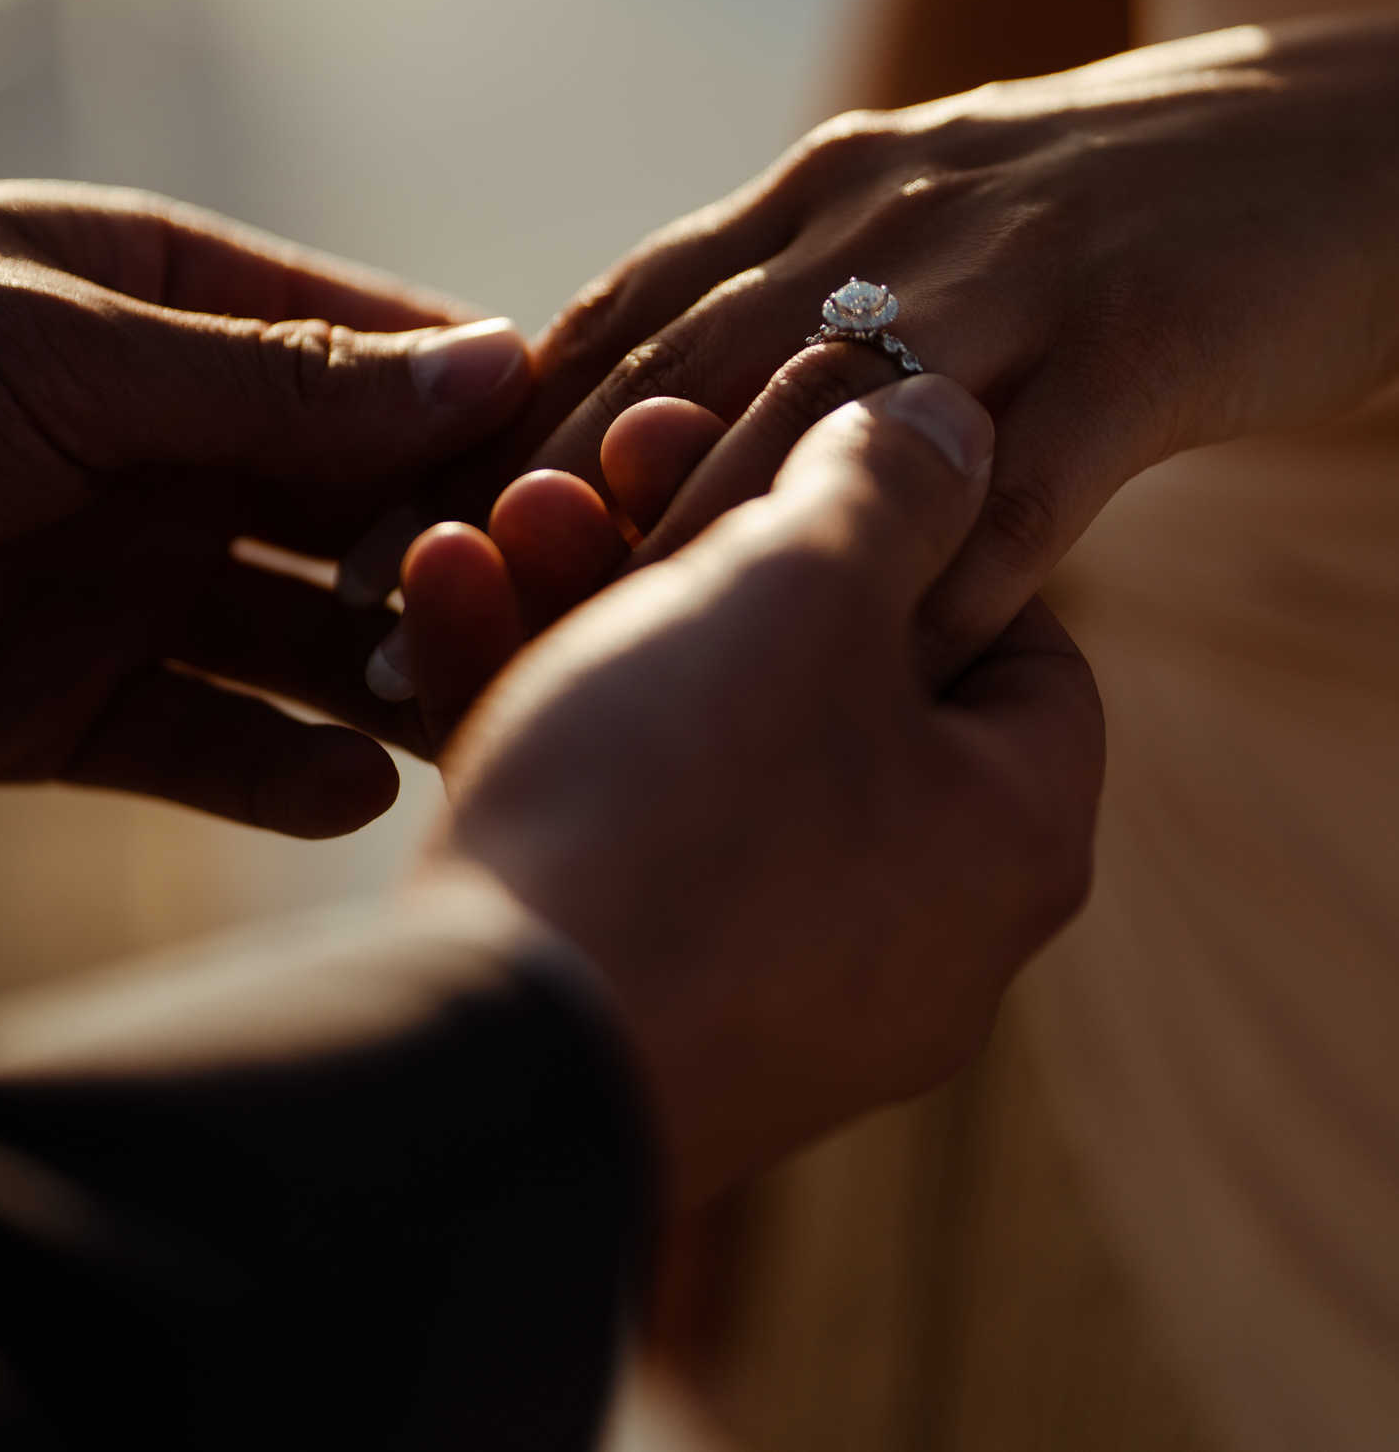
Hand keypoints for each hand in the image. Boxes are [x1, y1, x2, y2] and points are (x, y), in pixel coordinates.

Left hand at [0, 181, 529, 832]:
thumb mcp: (69, 350)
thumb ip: (278, 380)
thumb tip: (494, 362)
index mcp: (153, 298)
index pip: (357, 345)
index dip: (469, 399)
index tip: (593, 451)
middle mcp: (150, 435)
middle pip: (342, 494)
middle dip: (439, 543)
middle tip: (543, 599)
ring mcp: (109, 571)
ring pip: (291, 625)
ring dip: (378, 661)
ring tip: (460, 700)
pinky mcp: (53, 703)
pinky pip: (197, 737)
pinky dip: (278, 768)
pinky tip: (359, 787)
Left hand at [401, 14, 1398, 675]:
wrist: (1340, 144)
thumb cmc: (1106, 209)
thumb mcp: (917, 220)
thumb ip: (779, 302)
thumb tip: (624, 424)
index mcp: (815, 189)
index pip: (609, 314)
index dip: (480, 433)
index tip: (367, 541)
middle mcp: (884, 219)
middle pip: (673, 377)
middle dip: (527, 516)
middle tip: (410, 636)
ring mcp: (1012, 278)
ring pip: (816, 431)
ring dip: (688, 567)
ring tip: (582, 690)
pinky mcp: (1138, 345)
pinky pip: (1015, 486)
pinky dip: (929, 589)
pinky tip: (856, 688)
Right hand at [424, 375, 1103, 1201]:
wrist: (487, 1059)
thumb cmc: (686, 801)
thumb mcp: (804, 589)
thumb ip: (893, 485)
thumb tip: (963, 419)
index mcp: (1009, 834)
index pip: (1026, 646)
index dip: (930, 530)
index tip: (821, 460)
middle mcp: (915, 926)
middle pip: (831, 676)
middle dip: (711, 540)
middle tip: (631, 451)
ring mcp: (770, 979)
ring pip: (698, 735)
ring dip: (603, 599)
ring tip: (515, 509)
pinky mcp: (634, 999)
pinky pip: (613, 818)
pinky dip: (544, 702)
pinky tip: (451, 591)